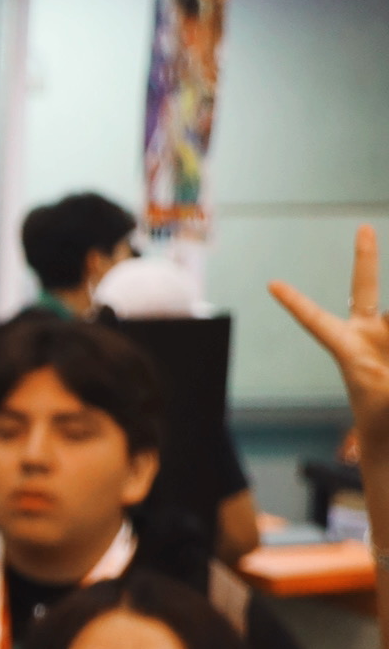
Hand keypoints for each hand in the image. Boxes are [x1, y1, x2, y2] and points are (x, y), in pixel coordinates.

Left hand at [269, 224, 388, 470]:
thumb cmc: (381, 420)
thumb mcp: (385, 398)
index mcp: (347, 349)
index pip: (316, 321)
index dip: (296, 303)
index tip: (271, 285)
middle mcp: (368, 335)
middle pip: (364, 288)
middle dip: (365, 257)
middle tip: (364, 228)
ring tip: (387, 364)